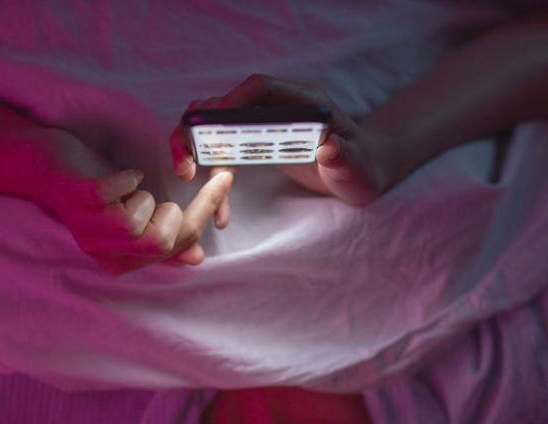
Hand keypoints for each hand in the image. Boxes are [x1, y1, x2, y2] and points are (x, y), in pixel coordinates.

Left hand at [37, 129, 232, 274]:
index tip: (222, 182)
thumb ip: (166, 238)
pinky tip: (128, 175)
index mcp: (122, 260)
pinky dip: (124, 180)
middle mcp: (102, 251)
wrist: (44, 167)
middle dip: (177, 212)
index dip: (203, 214)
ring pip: (134, 225)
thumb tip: (198, 258)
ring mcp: (85, 226)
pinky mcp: (73, 196)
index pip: (174, 247)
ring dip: (145, 199)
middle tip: (164, 197)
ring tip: (135, 191)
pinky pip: (106, 194)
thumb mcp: (136, 218)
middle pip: (160, 243)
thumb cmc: (95, 191)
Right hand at [169, 74, 387, 204]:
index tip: (212, 125)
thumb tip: (329, 147)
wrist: (358, 173)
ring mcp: (259, 124)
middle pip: (223, 104)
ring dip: (194, 148)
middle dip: (198, 127)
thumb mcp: (356, 166)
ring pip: (213, 126)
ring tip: (186, 177)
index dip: (232, 100)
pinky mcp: (252, 144)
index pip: (260, 87)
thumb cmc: (360, 167)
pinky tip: (220, 211)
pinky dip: (212, 175)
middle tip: (186, 163)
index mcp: (300, 101)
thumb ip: (344, 156)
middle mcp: (274, 107)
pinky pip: (221, 152)